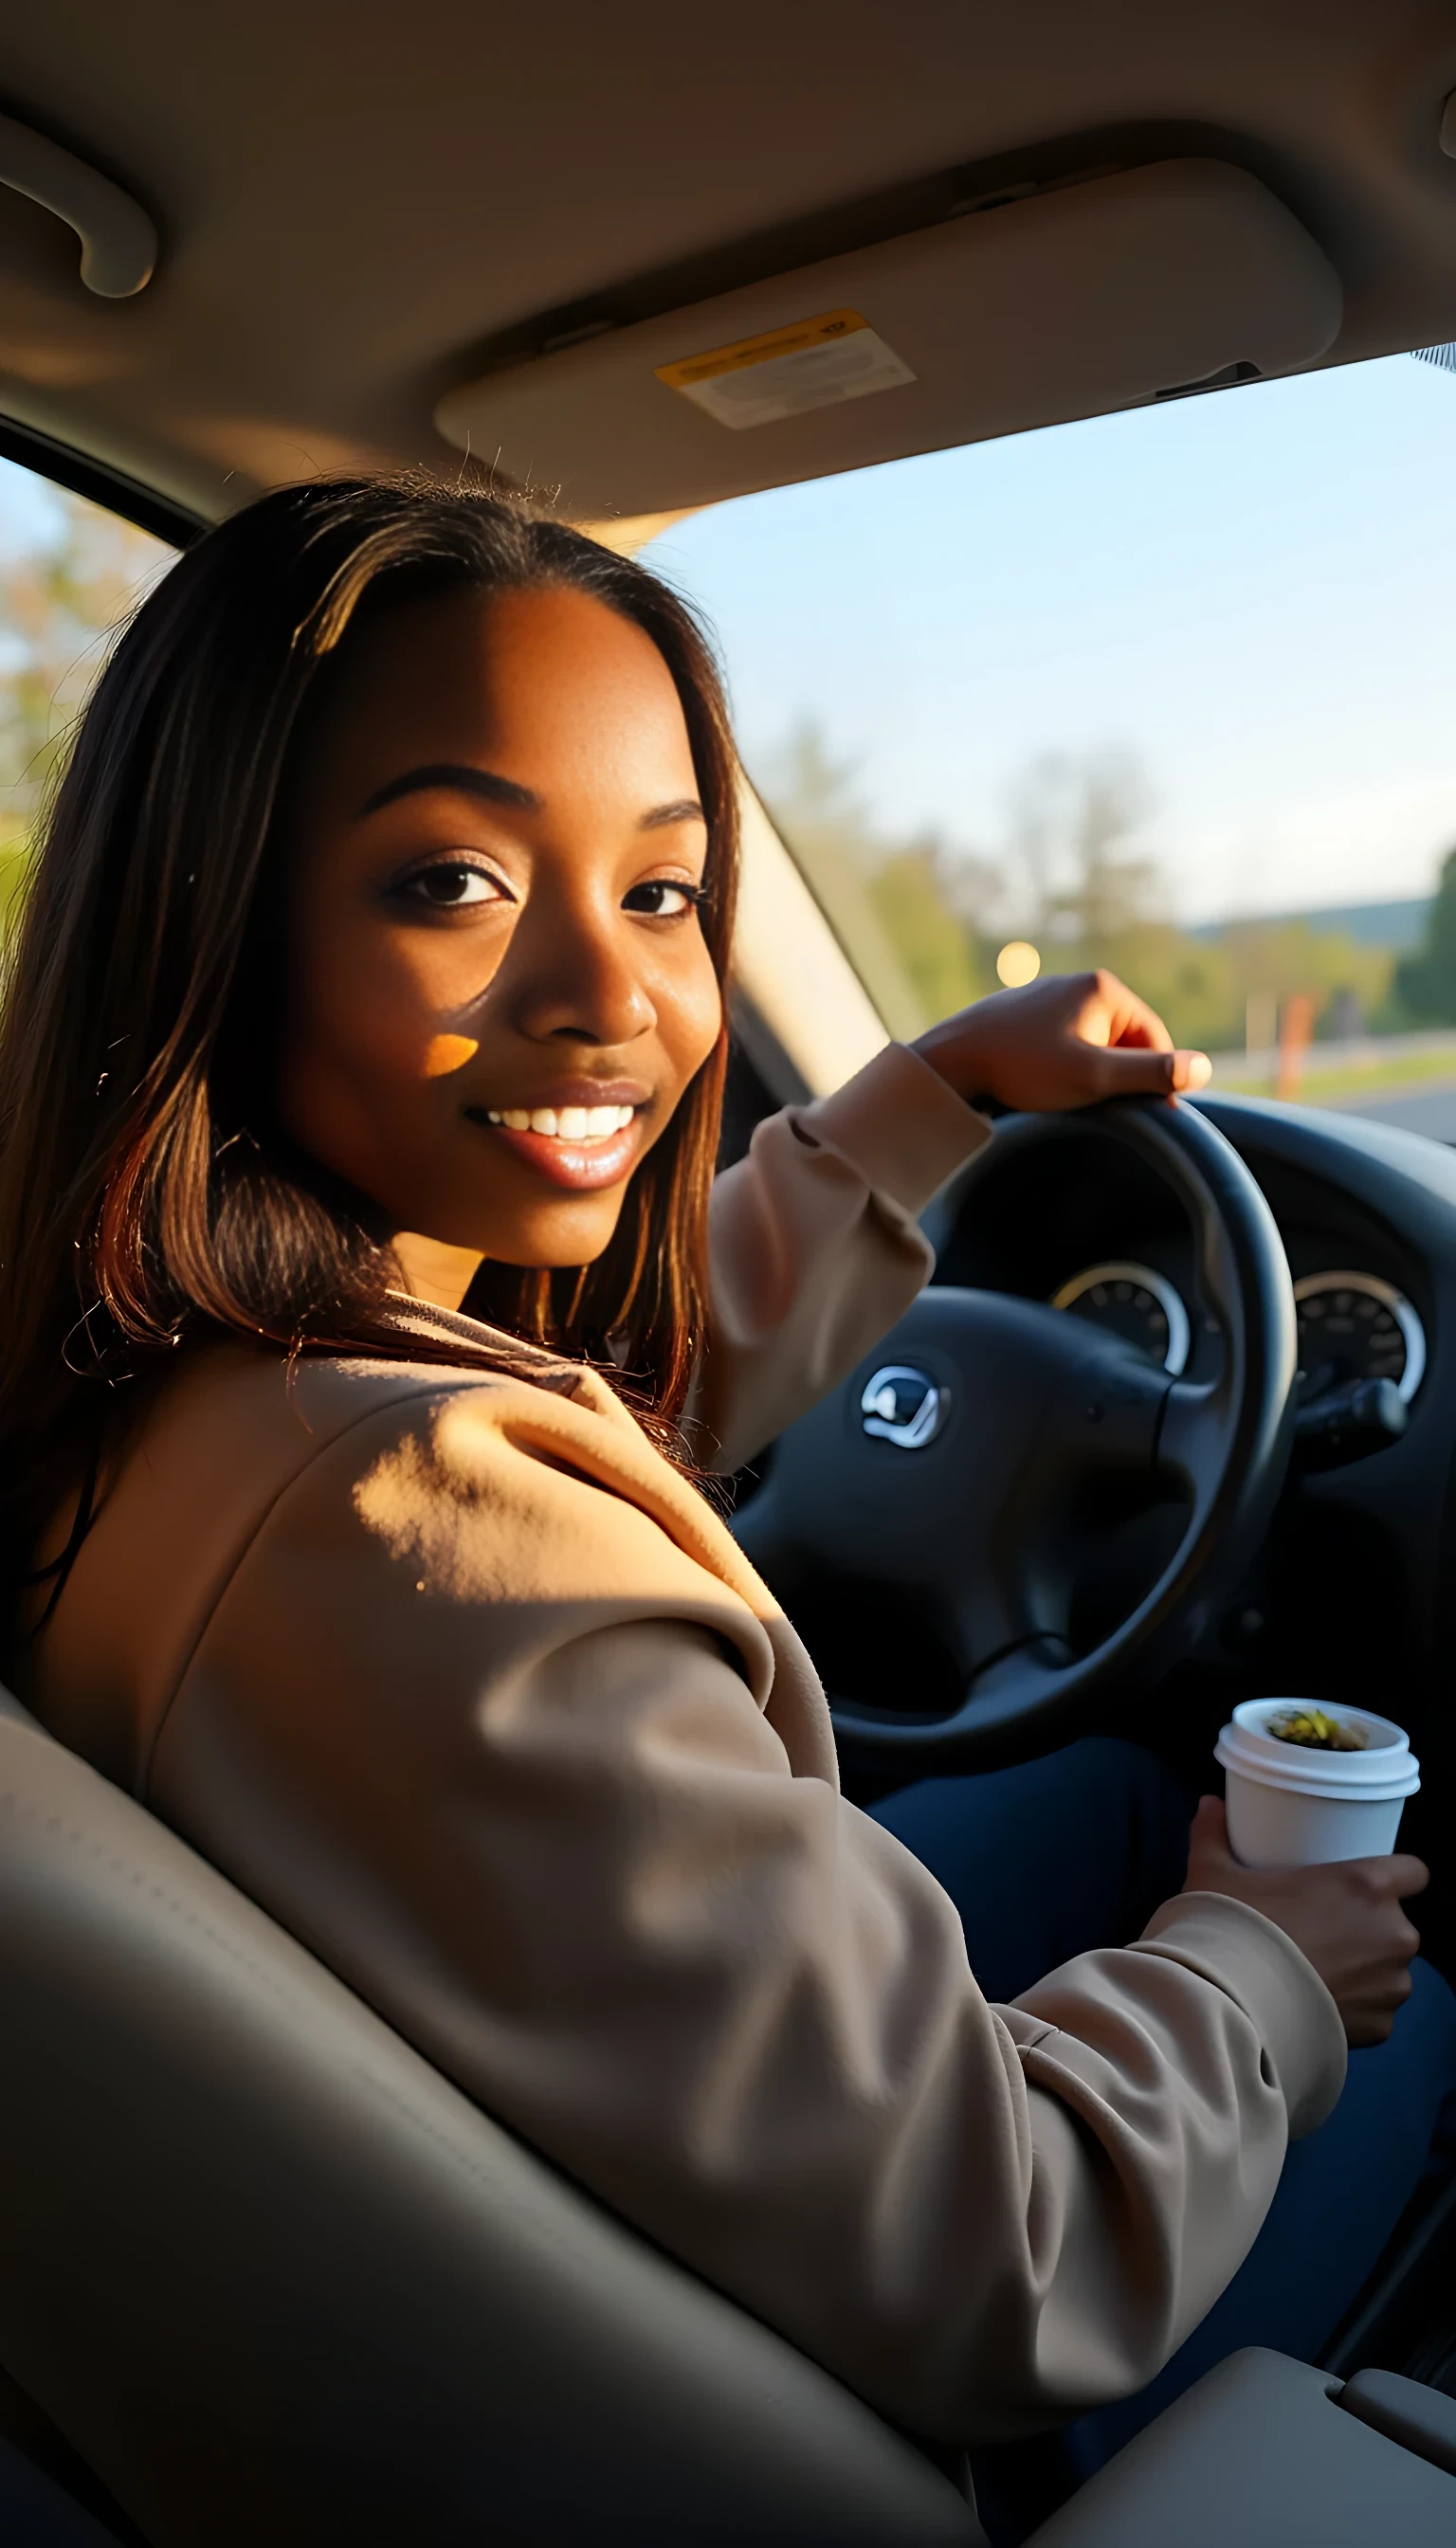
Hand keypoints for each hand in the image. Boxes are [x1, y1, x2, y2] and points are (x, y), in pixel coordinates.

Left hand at [913, 970, 1211, 1113]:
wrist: (950, 1061)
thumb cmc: (1023, 1068)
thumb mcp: (1095, 1077)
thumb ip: (1150, 1073)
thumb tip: (1203, 1069)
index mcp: (1103, 989)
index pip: (1154, 1039)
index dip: (1158, 1079)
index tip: (1155, 1115)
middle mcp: (1077, 983)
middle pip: (1123, 1039)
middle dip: (1119, 1075)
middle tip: (1105, 1109)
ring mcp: (1047, 996)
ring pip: (1091, 1042)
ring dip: (1091, 1073)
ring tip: (1070, 1099)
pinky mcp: (1023, 1013)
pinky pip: (1061, 1041)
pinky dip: (1063, 1065)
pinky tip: (1044, 1087)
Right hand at [1183, 1796, 1426, 2047]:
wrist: (1232, 2006)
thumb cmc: (1234, 1929)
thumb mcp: (1214, 1874)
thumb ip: (1214, 1835)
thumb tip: (1209, 1804)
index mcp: (1367, 1886)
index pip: (1414, 1871)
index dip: (1395, 1876)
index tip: (1366, 1883)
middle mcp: (1394, 1933)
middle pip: (1397, 1924)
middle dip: (1372, 1927)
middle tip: (1328, 1929)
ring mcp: (1392, 1984)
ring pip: (1391, 1970)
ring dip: (1369, 1970)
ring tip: (1326, 1972)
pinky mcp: (1383, 2026)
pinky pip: (1378, 2012)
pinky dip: (1358, 2009)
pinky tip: (1326, 2006)